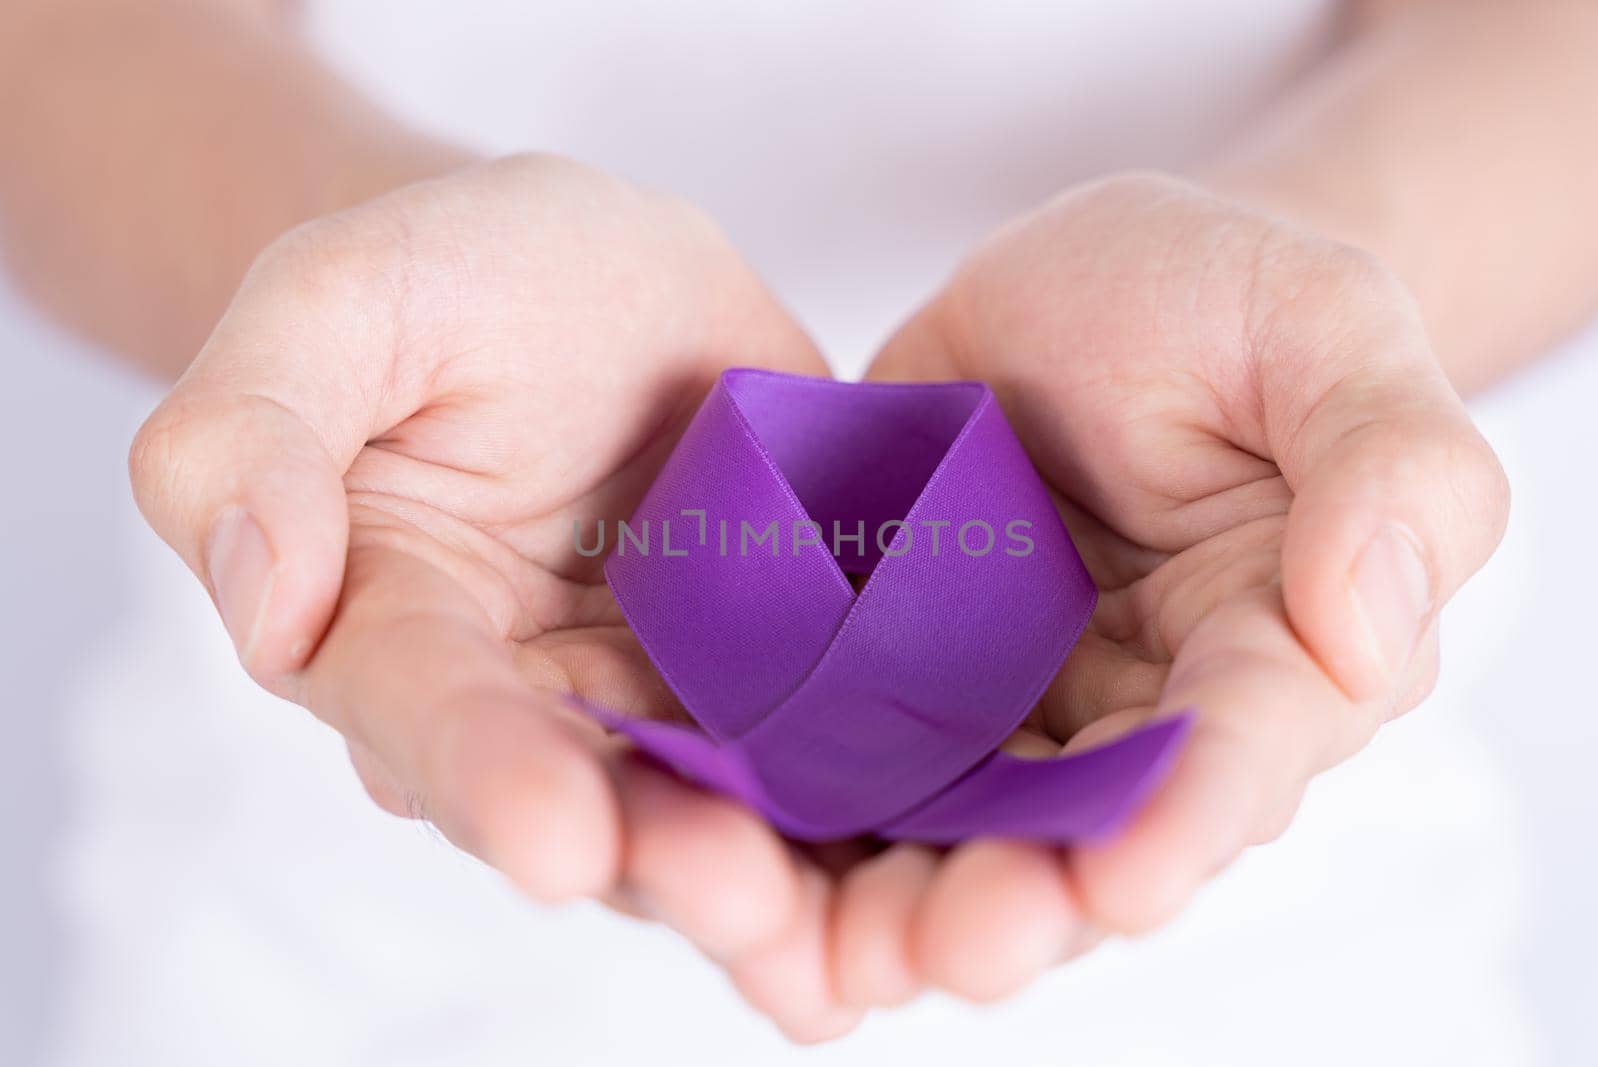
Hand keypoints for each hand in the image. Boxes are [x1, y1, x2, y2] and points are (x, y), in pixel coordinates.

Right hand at [130, 155, 842, 983]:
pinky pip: (825, 763)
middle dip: (662, 864)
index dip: (490, 778)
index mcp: (399, 632)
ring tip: (858, 940)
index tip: (556, 838)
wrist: (596, 282)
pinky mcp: (776, 681)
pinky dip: (880, 825)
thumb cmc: (453, 282)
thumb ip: (253, 434)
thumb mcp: (340, 305)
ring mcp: (661, 705)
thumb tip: (263, 609)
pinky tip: (953, 873)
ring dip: (783, 885)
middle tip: (740, 898)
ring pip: (714, 818)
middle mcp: (527, 704)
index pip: (430, 716)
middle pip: (589, 807)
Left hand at [718, 173, 1508, 1031]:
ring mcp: (1014, 701)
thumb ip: (1390, 467)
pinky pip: (858, 758)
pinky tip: (755, 863)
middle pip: (1091, 829)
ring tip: (848, 953)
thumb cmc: (1223, 296)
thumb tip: (1372, 633)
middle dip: (1029, 897)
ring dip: (911, 899)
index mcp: (1273, 646)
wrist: (1077, 281)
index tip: (1126, 879)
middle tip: (957, 949)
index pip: (1243, 746)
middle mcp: (1142, 707)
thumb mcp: (1326, 329)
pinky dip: (814, 820)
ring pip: (967, 825)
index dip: (1188, 816)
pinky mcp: (902, 674)